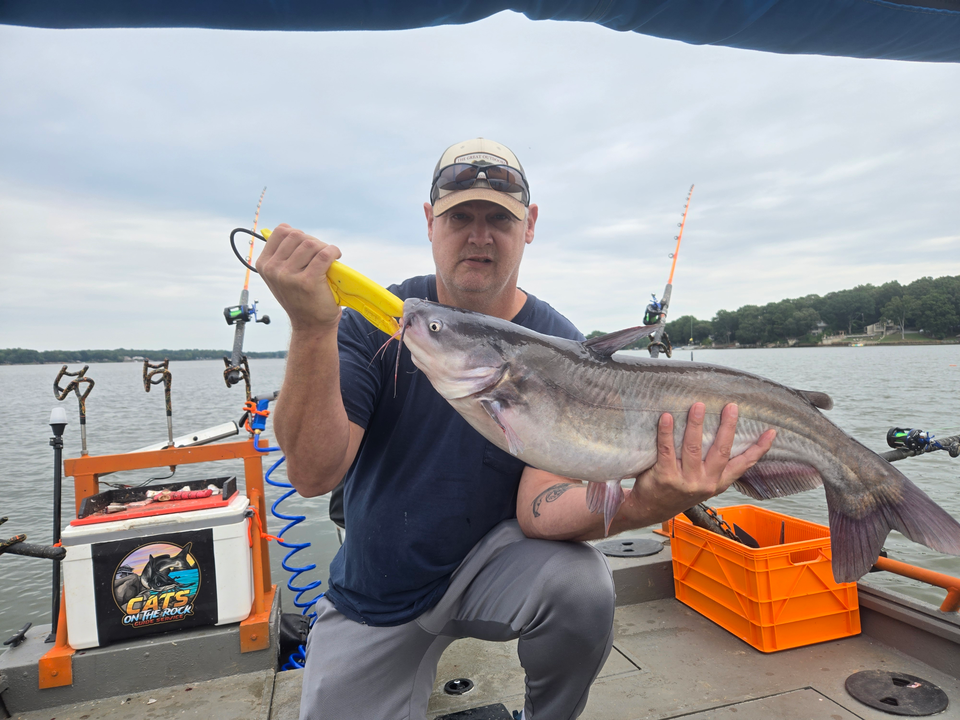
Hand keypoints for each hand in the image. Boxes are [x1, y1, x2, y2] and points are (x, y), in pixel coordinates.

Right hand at [256, 224, 342, 331]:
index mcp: (264, 264)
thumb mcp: (282, 277)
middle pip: (297, 235)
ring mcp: (289, 276)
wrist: (311, 325)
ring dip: (324, 247)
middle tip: (322, 253)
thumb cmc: (301, 298)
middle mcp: (273, 269)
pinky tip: (336, 257)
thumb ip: (282, 256)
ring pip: (311, 243)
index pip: (281, 231)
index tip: (307, 246)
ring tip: (329, 258)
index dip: (298, 234)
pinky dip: (333, 252)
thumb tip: (289, 230)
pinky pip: (324, 255)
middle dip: (313, 241)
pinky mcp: (307, 281)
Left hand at [624, 403, 774, 522]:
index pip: (743, 464)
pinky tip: (667, 417)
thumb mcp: (702, 482)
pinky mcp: (665, 478)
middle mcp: (705, 483)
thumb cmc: (677, 489)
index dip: (758, 449)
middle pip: (720, 451)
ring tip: (698, 405)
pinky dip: (667, 432)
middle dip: (727, 427)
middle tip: (731, 407)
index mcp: (717, 482)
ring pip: (693, 448)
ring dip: (695, 424)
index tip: (771, 432)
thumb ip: (712, 464)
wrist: (651, 509)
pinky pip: (667, 450)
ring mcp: (685, 481)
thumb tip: (723, 431)